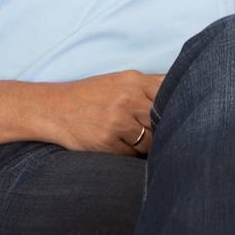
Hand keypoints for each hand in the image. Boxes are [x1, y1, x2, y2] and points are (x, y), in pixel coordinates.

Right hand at [37, 71, 162, 155]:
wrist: (53, 108)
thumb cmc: (90, 95)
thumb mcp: (119, 81)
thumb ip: (149, 85)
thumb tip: (181, 88)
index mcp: (133, 80)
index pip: (169, 95)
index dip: (174, 108)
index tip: (174, 116)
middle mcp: (127, 99)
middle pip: (161, 121)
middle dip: (161, 130)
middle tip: (155, 134)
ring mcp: (117, 121)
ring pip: (149, 141)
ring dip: (145, 145)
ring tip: (132, 139)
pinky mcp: (106, 142)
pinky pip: (131, 155)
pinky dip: (128, 154)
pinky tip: (117, 145)